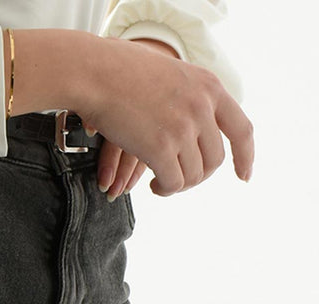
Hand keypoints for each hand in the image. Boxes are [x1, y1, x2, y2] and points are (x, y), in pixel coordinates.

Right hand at [74, 34, 253, 196]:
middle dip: (198, 176)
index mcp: (210, 88)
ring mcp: (183, 128)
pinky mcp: (161, 148)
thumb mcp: (172, 77)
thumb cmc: (123, 74)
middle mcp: (202, 107)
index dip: (245, 157)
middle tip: (178, 180)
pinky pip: (173, 182)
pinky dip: (166, 189)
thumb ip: (189, 98)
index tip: (244, 176)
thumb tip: (194, 130)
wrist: (98, 74)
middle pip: (214, 160)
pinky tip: (154, 186)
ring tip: (161, 183)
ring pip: (193, 175)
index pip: (241, 130)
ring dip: (178, 185)